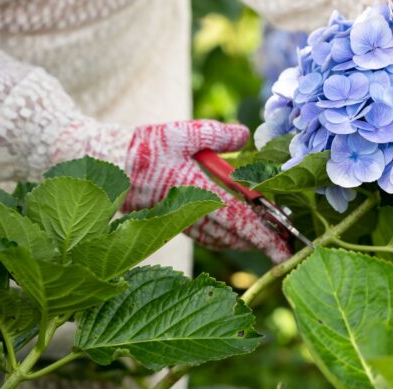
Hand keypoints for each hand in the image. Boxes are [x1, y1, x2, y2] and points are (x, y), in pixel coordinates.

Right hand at [123, 120, 291, 263]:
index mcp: (200, 193)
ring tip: (270, 235)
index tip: (286, 251)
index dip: (268, 238)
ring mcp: (186, 221)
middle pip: (239, 236)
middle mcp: (195, 213)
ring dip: (247, 239)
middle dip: (265, 241)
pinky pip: (210, 236)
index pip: (243, 221)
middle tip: (288, 244)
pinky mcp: (178, 222)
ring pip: (225, 239)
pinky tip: (239, 231)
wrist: (104, 167)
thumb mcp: (181, 132)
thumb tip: (245, 135)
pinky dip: (229, 236)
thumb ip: (216, 134)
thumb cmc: (143, 148)